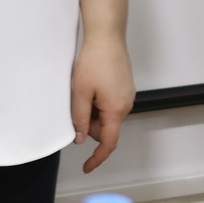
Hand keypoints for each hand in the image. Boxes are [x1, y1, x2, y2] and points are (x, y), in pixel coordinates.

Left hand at [70, 32, 133, 172]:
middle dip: (89, 123)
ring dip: (93, 110)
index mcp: (116, 110)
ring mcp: (126, 95)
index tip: (87, 166)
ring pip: (106, 115)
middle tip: (77, 102)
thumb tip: (80, 139)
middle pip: (105, 128)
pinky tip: (92, 85)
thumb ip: (80, 118)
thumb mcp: (80, 92)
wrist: (107, 36)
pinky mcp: (124, 87)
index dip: (97, 157)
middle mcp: (126, 105)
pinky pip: (110, 104)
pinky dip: (98, 101)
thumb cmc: (95, 60)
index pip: (108, 142)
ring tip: (84, 89)